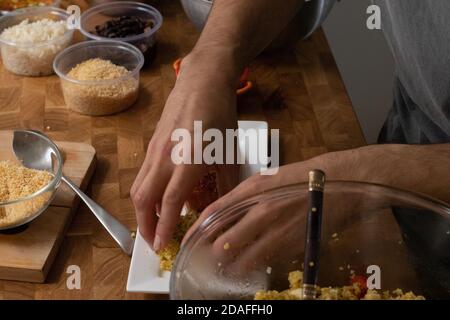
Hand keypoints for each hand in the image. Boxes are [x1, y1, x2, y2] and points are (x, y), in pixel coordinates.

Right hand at [131, 52, 239, 250]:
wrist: (202, 81)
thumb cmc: (220, 115)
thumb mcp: (229, 152)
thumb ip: (225, 184)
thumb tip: (220, 207)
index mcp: (187, 162)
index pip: (170, 203)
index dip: (164, 228)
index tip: (162, 246)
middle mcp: (165, 158)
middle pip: (143, 199)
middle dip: (144, 225)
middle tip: (154, 240)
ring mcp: (154, 149)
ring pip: (139, 186)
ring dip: (143, 210)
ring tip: (155, 223)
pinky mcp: (151, 142)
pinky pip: (143, 174)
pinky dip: (147, 191)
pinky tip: (160, 195)